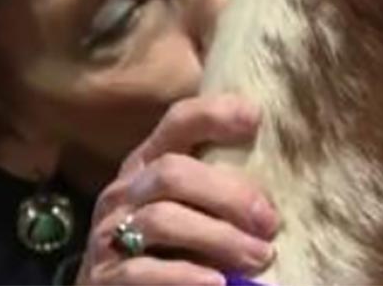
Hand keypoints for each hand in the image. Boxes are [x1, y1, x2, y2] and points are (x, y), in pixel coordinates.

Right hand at [75, 94, 278, 284]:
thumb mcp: (192, 208)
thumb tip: (277, 184)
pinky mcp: (106, 278)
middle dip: (227, 195)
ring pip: (161, 220)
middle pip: (172, 173)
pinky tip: (216, 282)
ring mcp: (108, 234)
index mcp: (148, 163)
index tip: (255, 118)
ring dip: (217, 237)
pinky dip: (183, 277)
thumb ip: (218, 188)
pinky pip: (141, 272)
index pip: (177, 122)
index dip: (213, 114)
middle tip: (269, 223)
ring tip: (258, 257)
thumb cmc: (171, 248)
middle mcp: (125, 192)